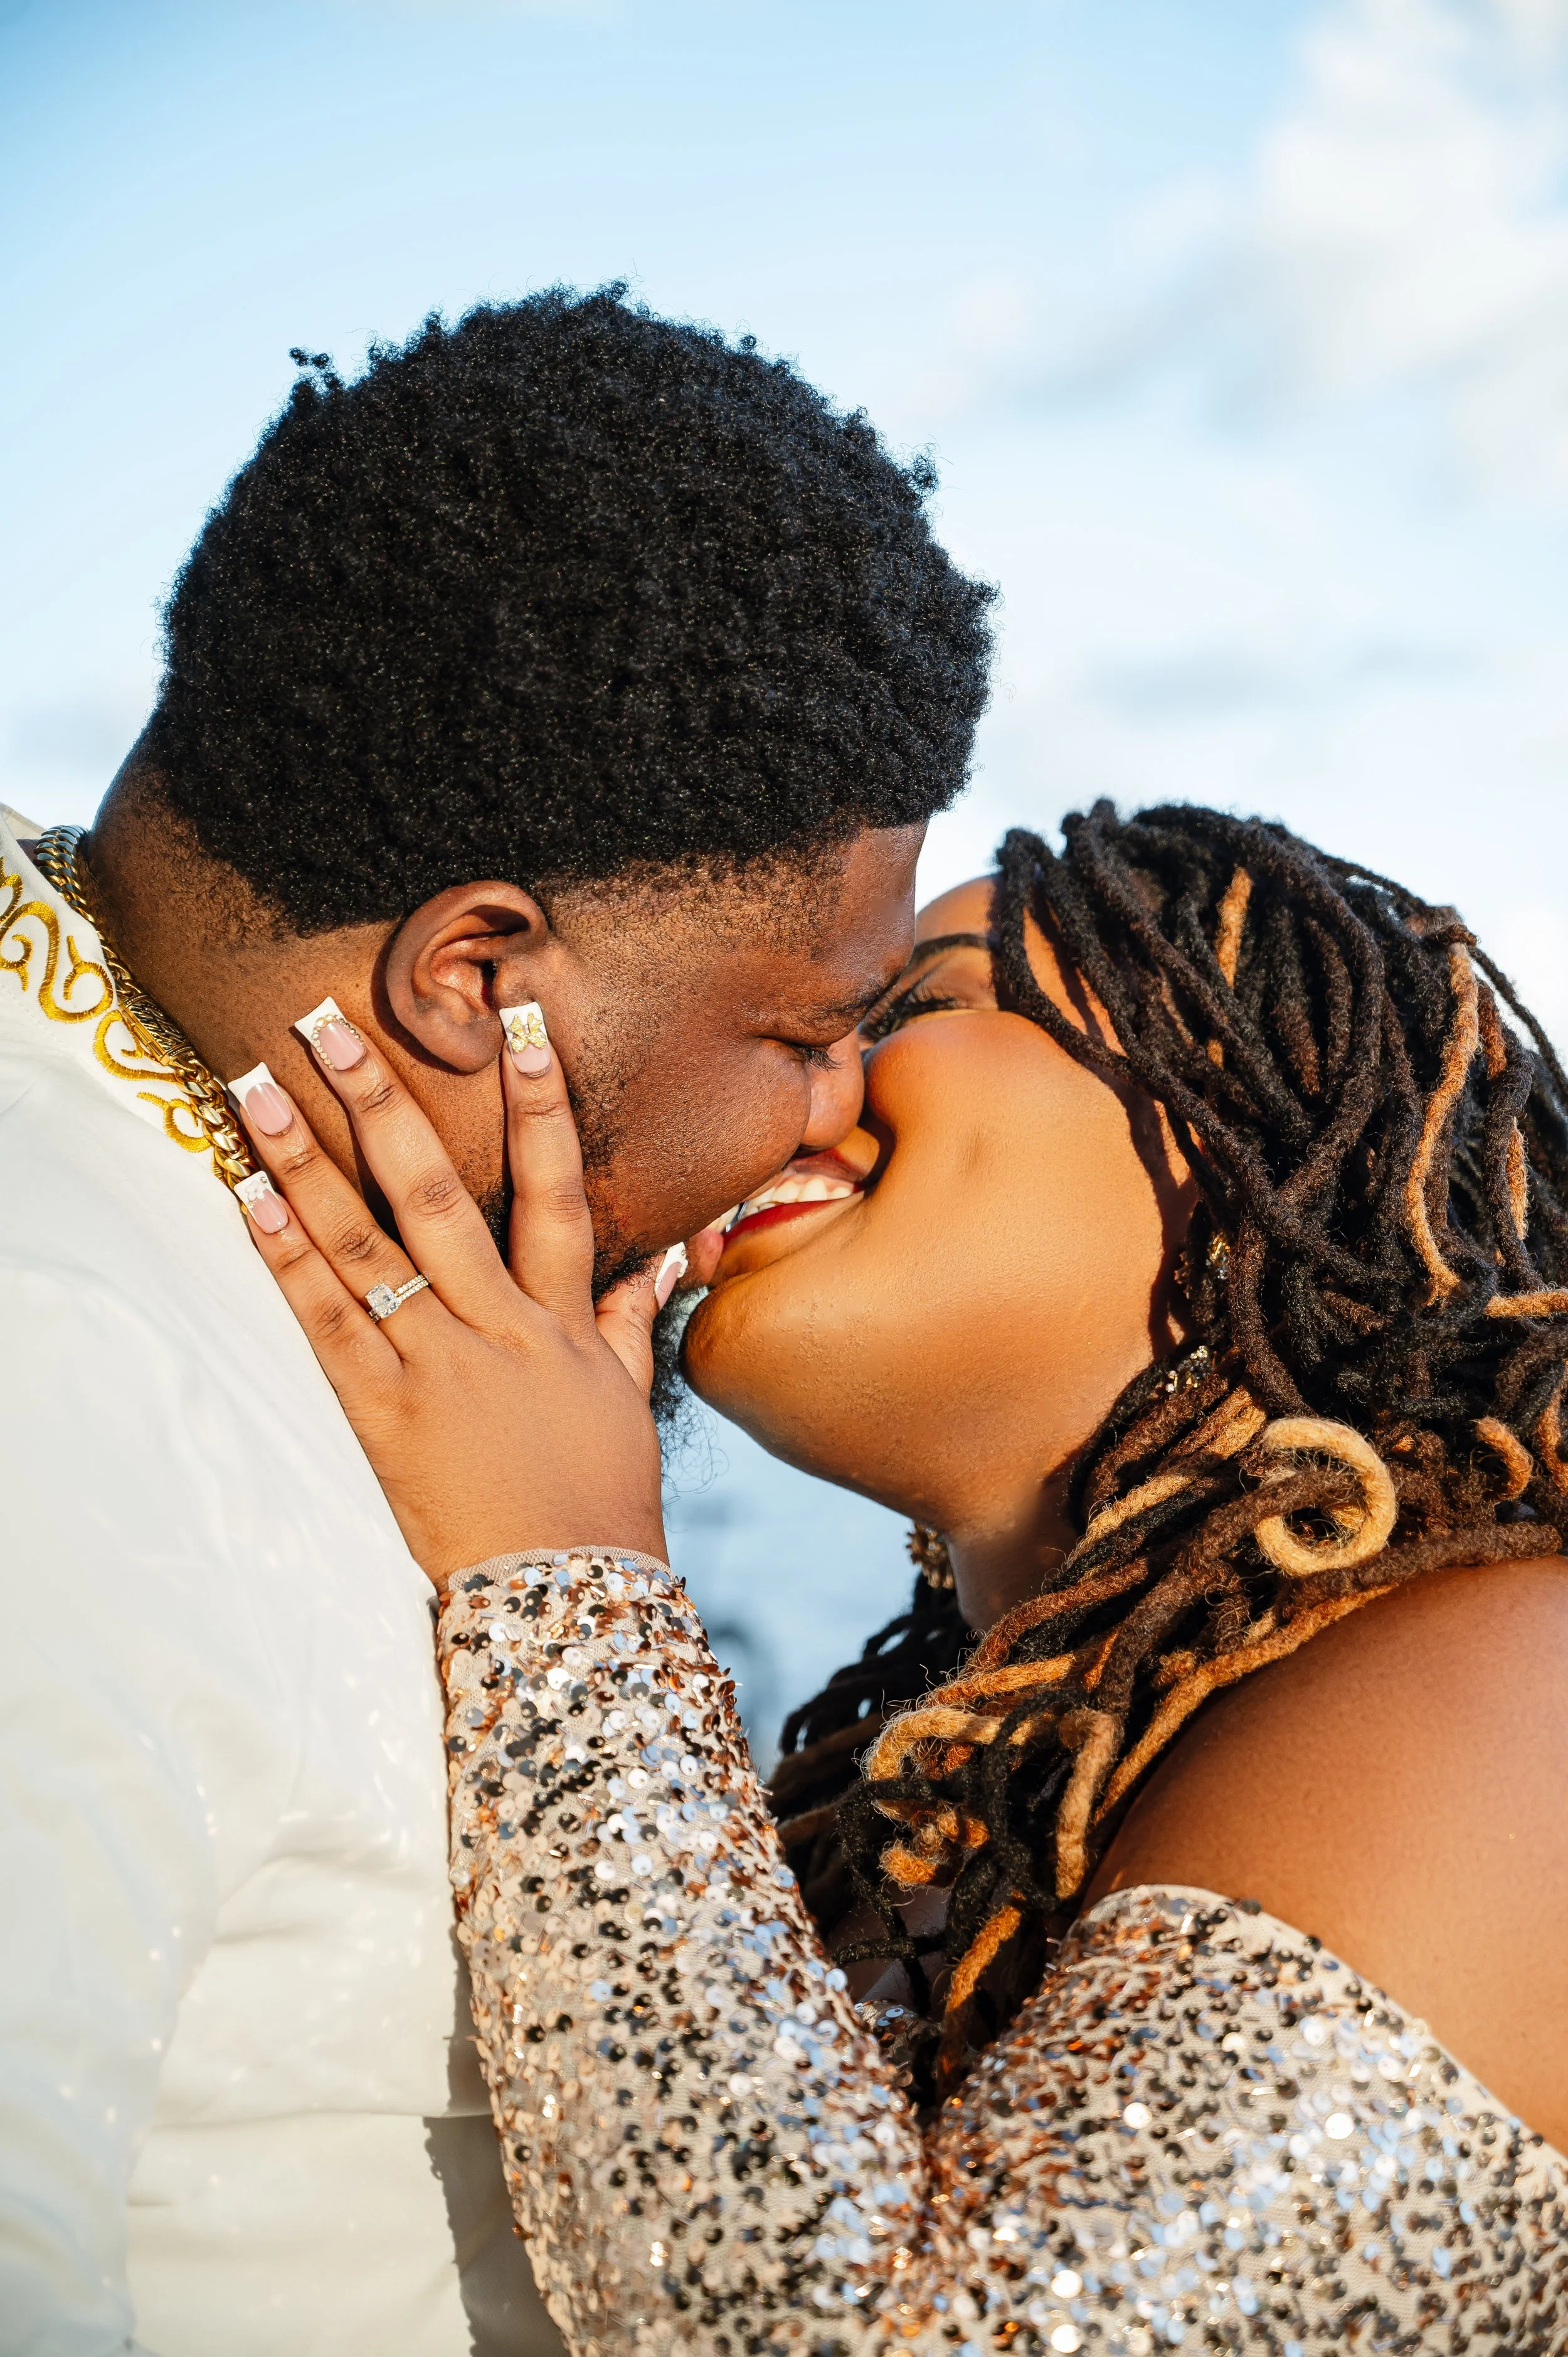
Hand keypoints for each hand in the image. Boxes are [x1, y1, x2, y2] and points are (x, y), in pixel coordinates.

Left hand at [233, 1011, 667, 1587]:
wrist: (568, 1597)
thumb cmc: (601, 1498)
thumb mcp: (625, 1400)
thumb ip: (624, 1320)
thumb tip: (652, 1257)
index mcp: (558, 1318)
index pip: (554, 1189)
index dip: (538, 1104)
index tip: (517, 1024)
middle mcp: (495, 1327)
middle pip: (435, 1191)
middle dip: (381, 1099)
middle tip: (329, 1020)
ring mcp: (435, 1367)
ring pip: (365, 1244)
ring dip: (306, 1160)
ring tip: (256, 1087)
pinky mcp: (382, 1414)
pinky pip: (328, 1322)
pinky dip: (289, 1259)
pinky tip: (251, 1197)